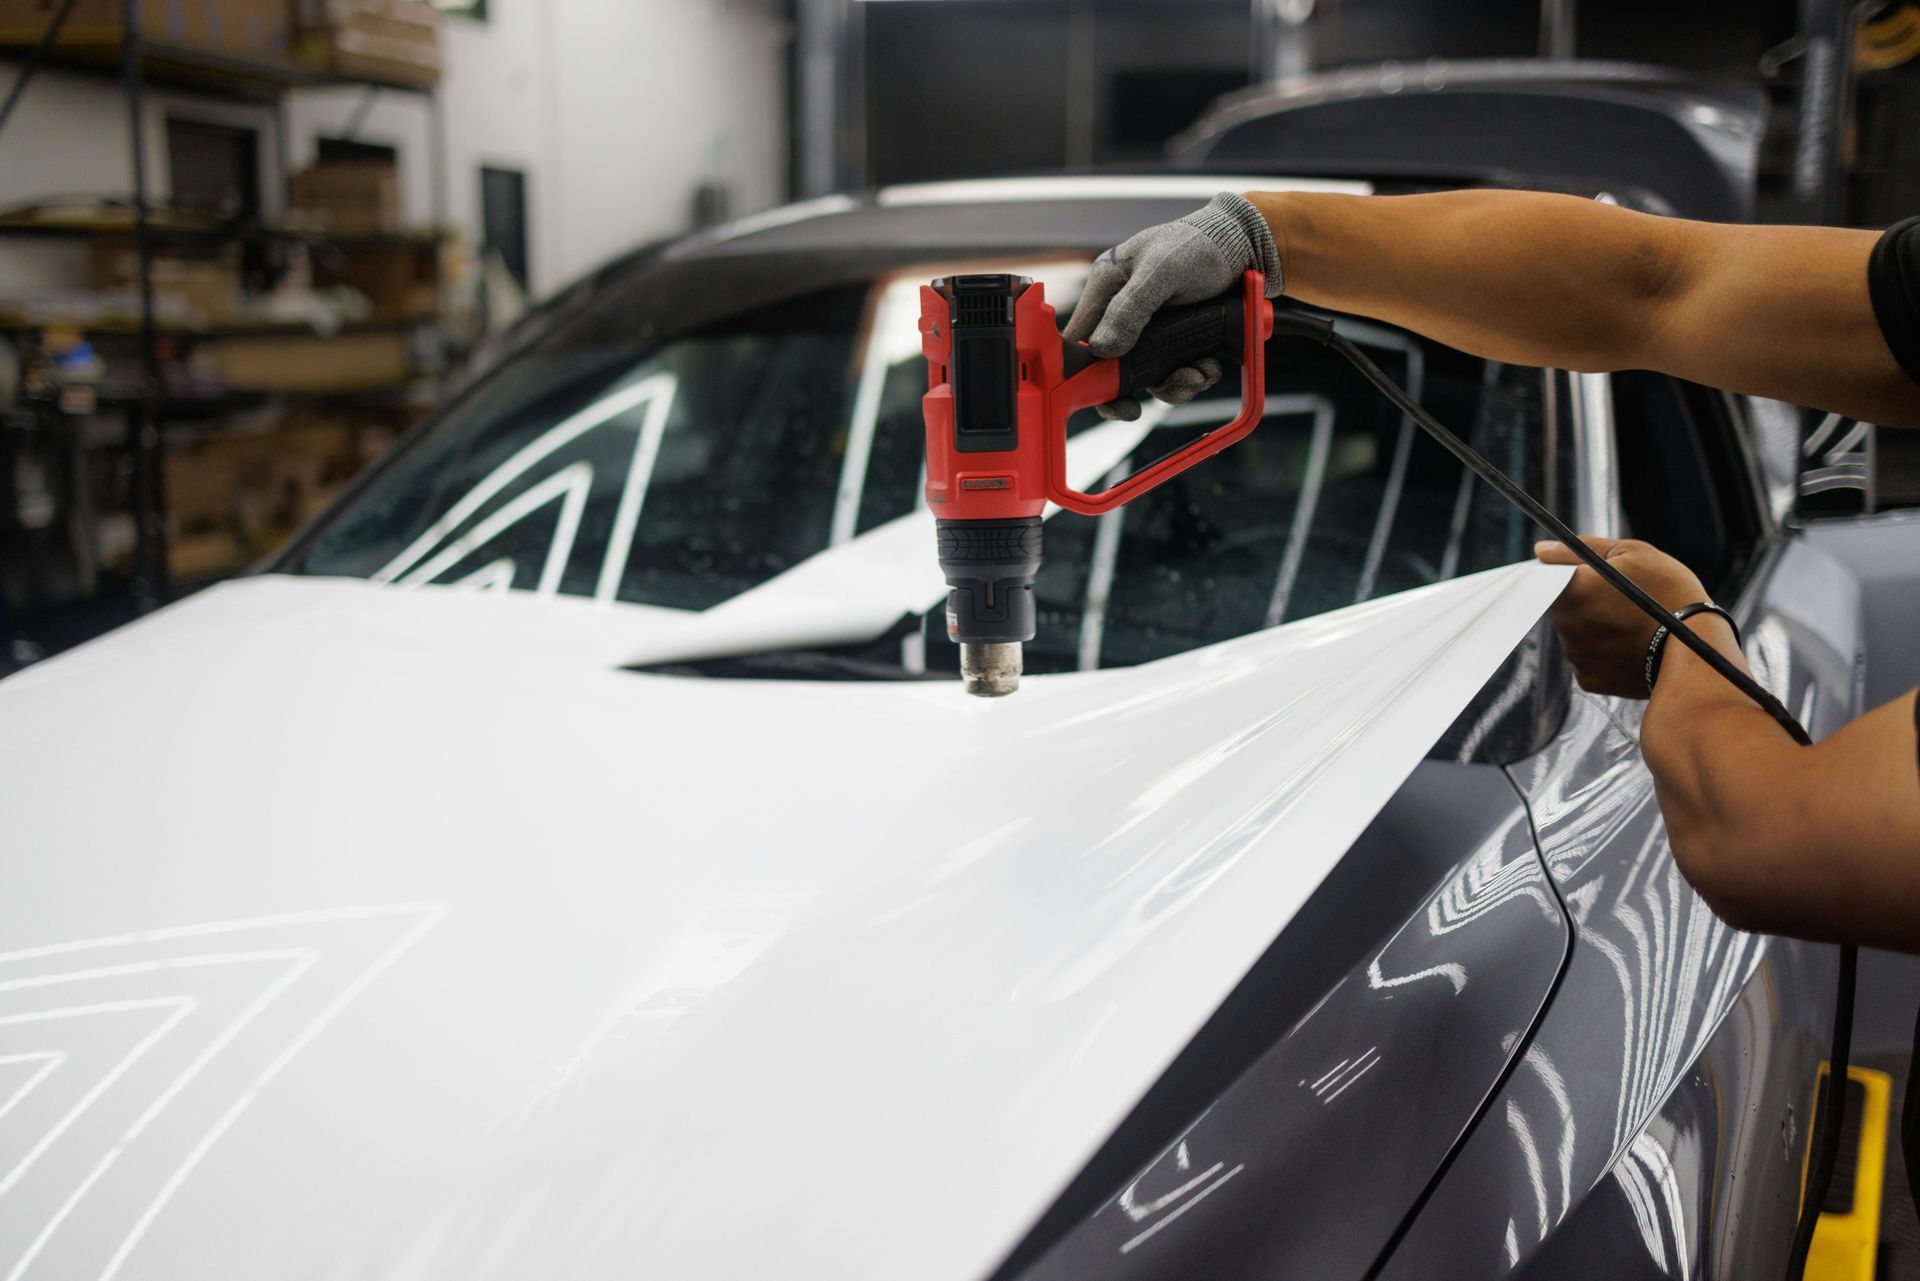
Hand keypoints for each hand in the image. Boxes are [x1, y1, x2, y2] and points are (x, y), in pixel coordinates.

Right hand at [1063, 192, 1283, 419]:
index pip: (1080, 338)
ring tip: (1198, 374)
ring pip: (1147, 375)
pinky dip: (1193, 376)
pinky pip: (1174, 372)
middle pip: (1112, 366)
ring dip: (1173, 384)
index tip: (1101, 395)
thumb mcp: (1163, 270)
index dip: (1083, 371)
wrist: (1247, 247)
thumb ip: (1130, 308)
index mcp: (1108, 287)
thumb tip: (1102, 349)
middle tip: (1135, 409)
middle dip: (1132, 388)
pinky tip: (1208, 366)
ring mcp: (1151, 330)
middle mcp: (1123, 311)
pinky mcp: (1177, 341)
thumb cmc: (1201, 244)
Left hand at [1534, 536, 1712, 698]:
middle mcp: (1564, 625)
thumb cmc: (1668, 593)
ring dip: (1594, 627)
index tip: (1586, 576)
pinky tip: (1630, 646)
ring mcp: (1575, 655)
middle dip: (1583, 601)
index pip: (1545, 579)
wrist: (1696, 649)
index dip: (1565, 575)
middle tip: (1620, 599)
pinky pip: (1588, 660)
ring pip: (1575, 634)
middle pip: (1561, 607)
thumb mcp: (1632, 554)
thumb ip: (1579, 550)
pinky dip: (1604, 653)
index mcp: (1570, 590)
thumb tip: (1540, 551)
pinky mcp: (1588, 680)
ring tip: (1632, 624)